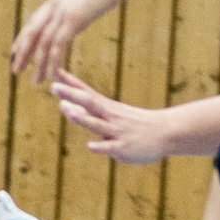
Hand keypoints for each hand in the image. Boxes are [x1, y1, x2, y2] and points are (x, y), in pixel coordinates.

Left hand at [10, 0, 129, 87]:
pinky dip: (53, 61)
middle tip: (15, 71)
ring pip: (43, 42)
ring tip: (34, 82)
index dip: (24, 37)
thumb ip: (78, 5)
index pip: (34, 20)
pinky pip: (58, 45)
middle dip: (22, 53)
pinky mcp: (73, 19)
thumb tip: (79, 12)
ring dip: (37, 64)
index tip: (15, 50)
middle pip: (31, 32)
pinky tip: (51, 74)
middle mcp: (54, 5)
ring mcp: (62, 12)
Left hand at [51, 71, 171, 165]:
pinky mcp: (123, 148)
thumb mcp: (112, 114)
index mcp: (107, 107)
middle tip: (54, 86)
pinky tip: (91, 146)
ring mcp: (116, 131)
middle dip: (71, 95)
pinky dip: (100, 146)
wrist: (166, 132)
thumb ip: (89, 111)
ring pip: (97, 124)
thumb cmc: (135, 123)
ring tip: (68, 111)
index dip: (70, 83)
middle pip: (88, 103)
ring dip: (82, 118)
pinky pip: (110, 147)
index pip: (85, 92)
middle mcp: (110, 116)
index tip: (54, 71)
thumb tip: (66, 105)